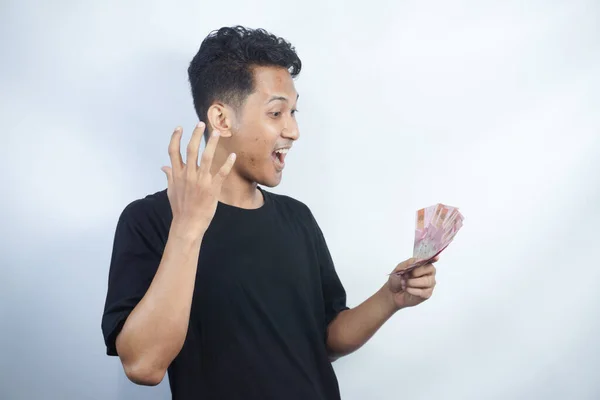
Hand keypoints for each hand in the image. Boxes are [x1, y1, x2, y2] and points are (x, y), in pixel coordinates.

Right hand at [161, 122, 235, 237]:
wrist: (188, 224)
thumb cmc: (180, 207)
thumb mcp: (171, 191)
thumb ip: (169, 176)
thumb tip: (163, 166)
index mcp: (177, 174)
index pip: (173, 152)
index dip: (175, 138)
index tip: (179, 127)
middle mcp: (188, 175)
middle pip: (191, 150)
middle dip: (196, 135)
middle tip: (201, 123)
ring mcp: (200, 181)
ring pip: (206, 158)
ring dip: (212, 144)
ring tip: (217, 132)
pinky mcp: (212, 189)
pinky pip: (221, 173)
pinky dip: (227, 164)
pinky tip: (233, 155)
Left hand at [388, 257, 437, 308]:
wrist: (392, 292)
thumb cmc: (397, 279)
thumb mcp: (399, 268)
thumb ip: (410, 263)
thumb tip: (420, 260)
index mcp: (422, 264)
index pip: (431, 260)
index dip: (434, 258)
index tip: (436, 258)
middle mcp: (428, 273)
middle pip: (429, 269)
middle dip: (415, 272)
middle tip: (406, 276)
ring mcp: (429, 284)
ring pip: (427, 281)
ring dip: (412, 282)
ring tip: (404, 283)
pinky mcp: (427, 294)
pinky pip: (423, 292)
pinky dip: (412, 290)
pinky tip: (407, 289)